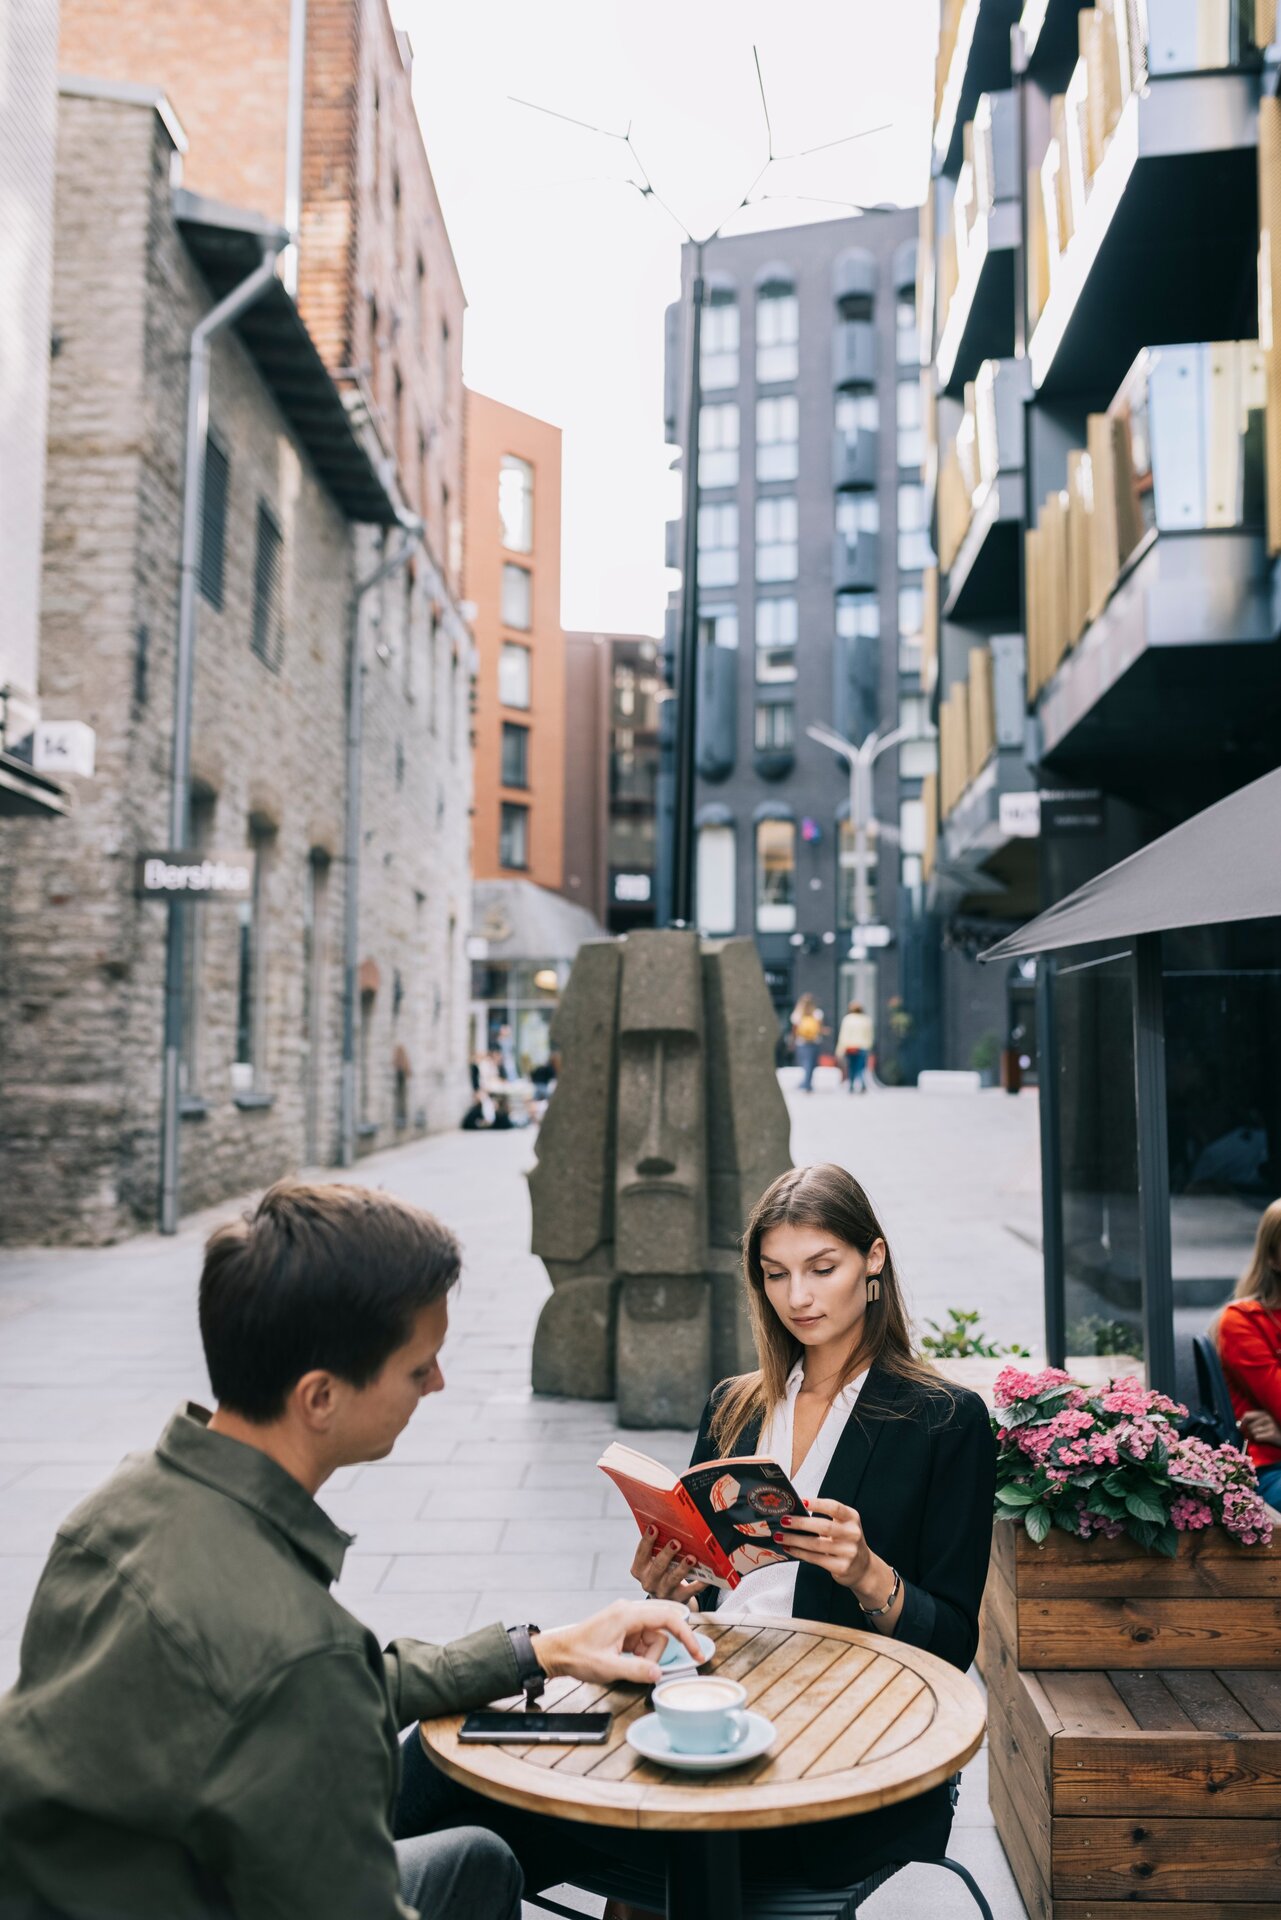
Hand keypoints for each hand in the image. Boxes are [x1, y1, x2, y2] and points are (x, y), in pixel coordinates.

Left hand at [531, 1600, 701, 1687]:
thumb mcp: (608, 1667)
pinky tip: (623, 1660)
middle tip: (642, 1669)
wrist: (557, 1653)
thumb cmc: (578, 1655)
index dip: (686, 1636)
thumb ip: (637, 1670)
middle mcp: (629, 1611)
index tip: (697, 1654)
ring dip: (646, 1655)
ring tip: (624, 1664)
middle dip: (655, 1653)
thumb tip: (659, 1674)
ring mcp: (626, 1619)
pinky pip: (643, 1641)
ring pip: (653, 1638)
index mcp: (627, 1614)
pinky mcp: (623, 1628)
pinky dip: (639, 1654)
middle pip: (661, 1630)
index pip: (667, 1618)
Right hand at [630, 1527, 709, 1605]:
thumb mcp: (652, 1561)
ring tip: (691, 1558)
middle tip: (676, 1542)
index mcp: (639, 1569)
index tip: (654, 1527)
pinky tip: (707, 1577)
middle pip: (658, 1567)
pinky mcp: (679, 1598)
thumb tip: (668, 1524)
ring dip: (682, 1568)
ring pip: (673, 1579)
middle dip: (667, 1554)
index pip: (641, 1553)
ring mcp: (664, 1592)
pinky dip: (700, 1584)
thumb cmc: (660, 1571)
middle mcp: (649, 1582)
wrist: (665, 1599)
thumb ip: (656, 1547)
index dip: (647, 1540)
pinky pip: (691, 1591)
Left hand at [775, 1498, 871, 1592]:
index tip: (801, 1501)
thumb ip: (825, 1518)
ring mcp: (848, 1552)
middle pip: (823, 1526)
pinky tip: (789, 1548)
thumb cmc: (846, 1541)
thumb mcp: (843, 1525)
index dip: (817, 1504)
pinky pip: (815, 1558)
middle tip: (784, 1520)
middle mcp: (852, 1534)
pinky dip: (799, 1552)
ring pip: (816, 1544)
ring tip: (781, 1536)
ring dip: (795, 1539)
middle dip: (800, 1523)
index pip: (834, 1507)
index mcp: (852, 1518)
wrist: (863, 1567)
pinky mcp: (841, 1567)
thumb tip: (795, 1513)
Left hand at [1240, 1407, 1280, 1447]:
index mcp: (1265, 1412)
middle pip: (1249, 1426)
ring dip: (1254, 1437)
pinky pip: (1257, 1438)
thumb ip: (1257, 1420)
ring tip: (1260, 1438)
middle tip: (1249, 1437)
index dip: (1242, 1423)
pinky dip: (1259, 1440)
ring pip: (1252, 1432)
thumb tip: (1240, 1426)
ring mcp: (1270, 1425)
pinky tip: (1264, 1440)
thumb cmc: (1279, 1430)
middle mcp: (1267, 1417)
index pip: (1247, 1415)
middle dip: (1247, 1433)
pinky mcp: (1273, 1434)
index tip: (1241, 1429)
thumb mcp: (1269, 1421)